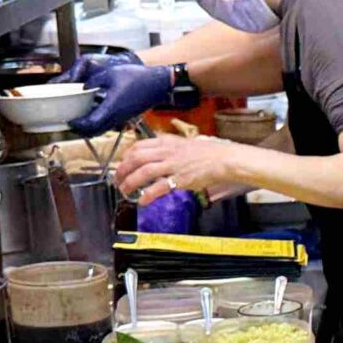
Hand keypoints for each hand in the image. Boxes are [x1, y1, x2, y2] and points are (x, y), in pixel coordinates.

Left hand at [63, 52, 172, 138]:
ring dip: (90, 128)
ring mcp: (121, 118)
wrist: (157, 83)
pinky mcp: (125, 116)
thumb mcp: (110, 74)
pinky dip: (99, 124)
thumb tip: (84, 87)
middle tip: (72, 125)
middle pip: (95, 131)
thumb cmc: (137, 78)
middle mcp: (116, 116)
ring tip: (81, 121)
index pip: (90, 123)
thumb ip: (93, 81)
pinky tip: (95, 114)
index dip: (78, 125)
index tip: (70, 122)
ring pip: (102, 129)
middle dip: (82, 131)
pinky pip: (109, 124)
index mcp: (110, 107)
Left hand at [113, 132, 248, 203]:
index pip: (139, 145)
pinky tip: (142, 201)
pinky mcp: (180, 179)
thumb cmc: (209, 153)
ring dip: (130, 182)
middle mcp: (167, 152)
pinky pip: (159, 187)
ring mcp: (173, 165)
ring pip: (143, 172)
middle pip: (136, 158)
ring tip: (125, 191)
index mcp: (167, 142)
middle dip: (123, 170)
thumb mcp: (185, 144)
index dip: (126, 156)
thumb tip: (158, 155)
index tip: (123, 164)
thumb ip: (170, 149)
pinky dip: (147, 194)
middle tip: (118, 179)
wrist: (224, 160)